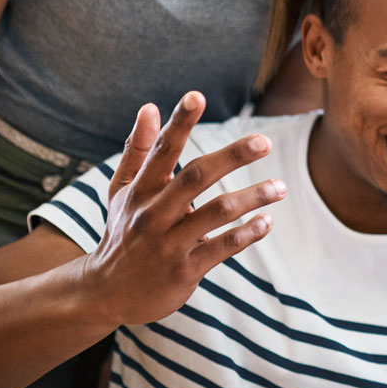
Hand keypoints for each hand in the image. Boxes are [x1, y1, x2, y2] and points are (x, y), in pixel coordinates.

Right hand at [83, 92, 284, 326]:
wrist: (107, 292)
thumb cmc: (122, 232)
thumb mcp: (122, 191)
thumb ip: (138, 150)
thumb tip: (150, 107)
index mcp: (140, 191)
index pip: (162, 151)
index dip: (179, 123)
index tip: (196, 96)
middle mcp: (153, 214)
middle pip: (196, 177)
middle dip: (232, 157)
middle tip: (264, 142)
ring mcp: (169, 243)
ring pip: (216, 213)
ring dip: (252, 197)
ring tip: (280, 187)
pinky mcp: (185, 269)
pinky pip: (222, 247)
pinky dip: (247, 233)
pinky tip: (267, 221)